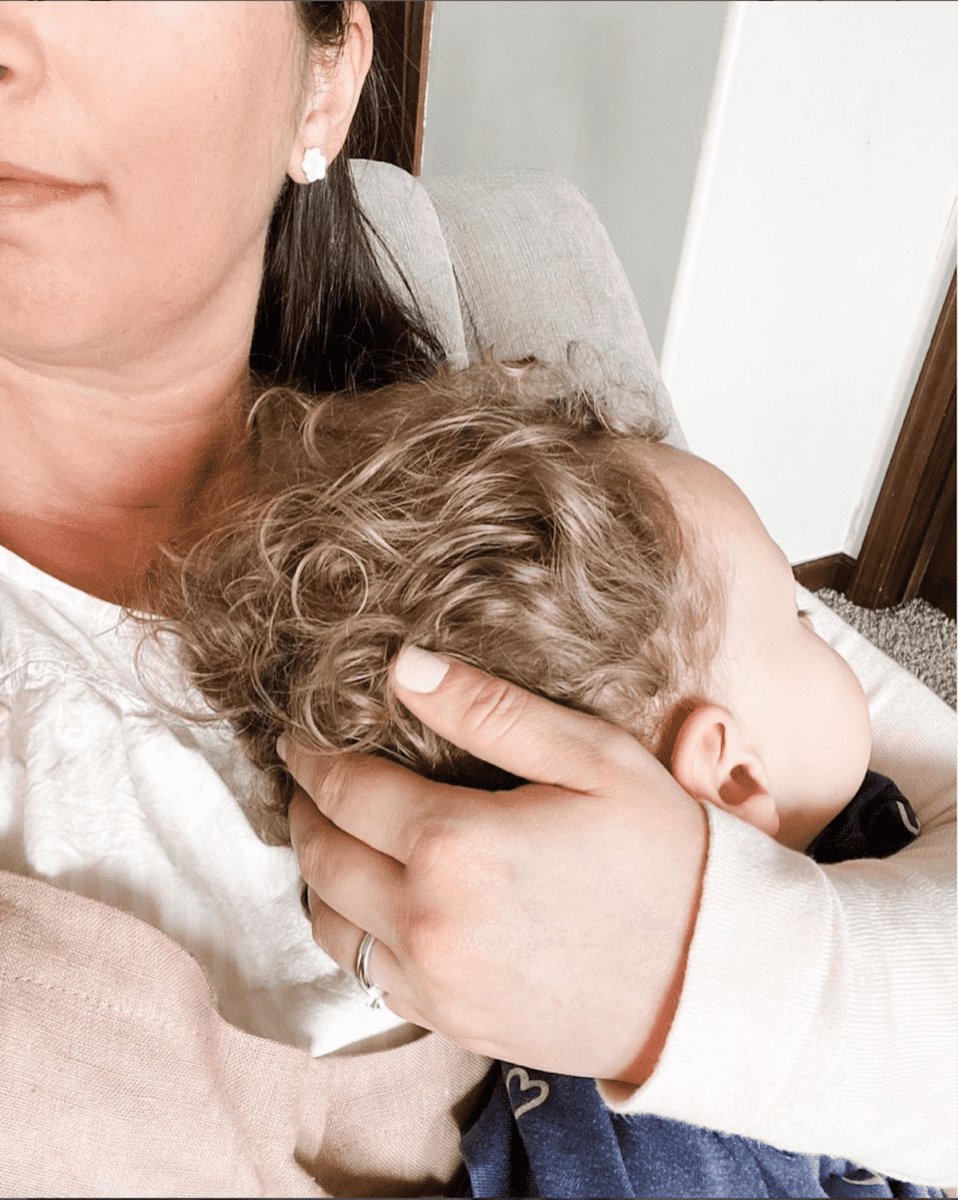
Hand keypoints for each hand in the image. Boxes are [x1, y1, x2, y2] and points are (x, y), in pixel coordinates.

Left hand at [284, 646, 707, 1083]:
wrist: (712, 984)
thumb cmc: (662, 860)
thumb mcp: (591, 760)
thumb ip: (490, 711)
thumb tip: (403, 667)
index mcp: (455, 845)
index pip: (345, 790)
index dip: (313, 757)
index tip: (300, 738)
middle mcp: (427, 921)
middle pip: (322, 857)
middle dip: (304, 811)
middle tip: (307, 782)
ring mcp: (435, 983)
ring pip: (330, 925)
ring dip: (319, 875)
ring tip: (333, 838)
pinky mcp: (452, 1023)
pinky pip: (369, 976)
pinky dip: (355, 933)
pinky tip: (380, 904)